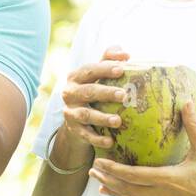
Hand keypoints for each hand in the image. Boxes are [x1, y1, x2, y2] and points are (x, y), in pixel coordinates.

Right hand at [59, 46, 132, 161]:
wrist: (76, 119)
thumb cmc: (92, 90)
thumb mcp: (97, 74)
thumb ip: (108, 59)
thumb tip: (125, 54)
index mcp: (76, 77)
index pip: (90, 70)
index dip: (105, 68)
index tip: (122, 68)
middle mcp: (70, 93)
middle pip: (88, 92)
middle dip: (106, 93)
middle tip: (124, 95)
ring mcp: (70, 112)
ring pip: (86, 114)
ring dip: (102, 117)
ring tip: (118, 121)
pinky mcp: (74, 129)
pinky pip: (85, 135)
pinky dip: (97, 139)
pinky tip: (110, 141)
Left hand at [89, 99, 195, 195]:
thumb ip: (193, 126)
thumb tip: (186, 102)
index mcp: (166, 178)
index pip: (132, 175)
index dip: (113, 169)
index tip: (99, 161)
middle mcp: (160, 193)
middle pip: (126, 188)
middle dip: (107, 178)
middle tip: (91, 169)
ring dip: (114, 189)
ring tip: (98, 182)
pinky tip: (121, 195)